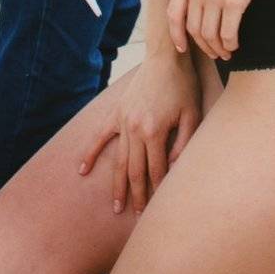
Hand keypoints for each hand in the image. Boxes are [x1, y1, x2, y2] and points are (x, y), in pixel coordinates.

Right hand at [76, 51, 200, 215]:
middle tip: (138, 216)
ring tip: (116, 206)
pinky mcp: (117, 113)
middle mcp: (135, 129)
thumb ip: (184, 143)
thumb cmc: (183, 86)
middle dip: (137, 195)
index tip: (159, 208)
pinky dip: (90, 153)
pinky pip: (100, 136)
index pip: (156, 170)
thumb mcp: (192, 114)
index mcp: (155, 131)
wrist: (165, 57)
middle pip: (134, 171)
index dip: (158, 190)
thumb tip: (173, 169)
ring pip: (119, 160)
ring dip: (118, 185)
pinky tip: (82, 170)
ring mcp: (123, 121)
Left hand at [167, 0, 274, 61]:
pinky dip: (230, 44)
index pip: (174, 15)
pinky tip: (235, 45)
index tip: (183, 47)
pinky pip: (228, 33)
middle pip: (194, 29)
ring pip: (210, 35)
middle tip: (213, 52)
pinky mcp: (235, 1)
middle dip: (203, 45)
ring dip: (217, 48)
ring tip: (226, 52)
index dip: (177, 35)